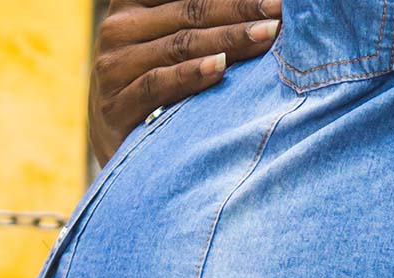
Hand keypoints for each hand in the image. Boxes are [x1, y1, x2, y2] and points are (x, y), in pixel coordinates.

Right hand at [90, 0, 282, 164]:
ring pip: (179, 44)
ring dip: (228, 39)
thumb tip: (263, 7)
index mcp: (132, 3)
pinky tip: (220, 68)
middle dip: (241, 9)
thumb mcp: (173, 45)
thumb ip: (201, 23)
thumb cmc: (158, 88)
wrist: (116, 146)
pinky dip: (190, 75)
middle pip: (190, 11)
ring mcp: (113, 67)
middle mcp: (118, 28)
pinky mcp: (114, 106)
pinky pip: (157, 83)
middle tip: (280, 11)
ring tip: (268, 34)